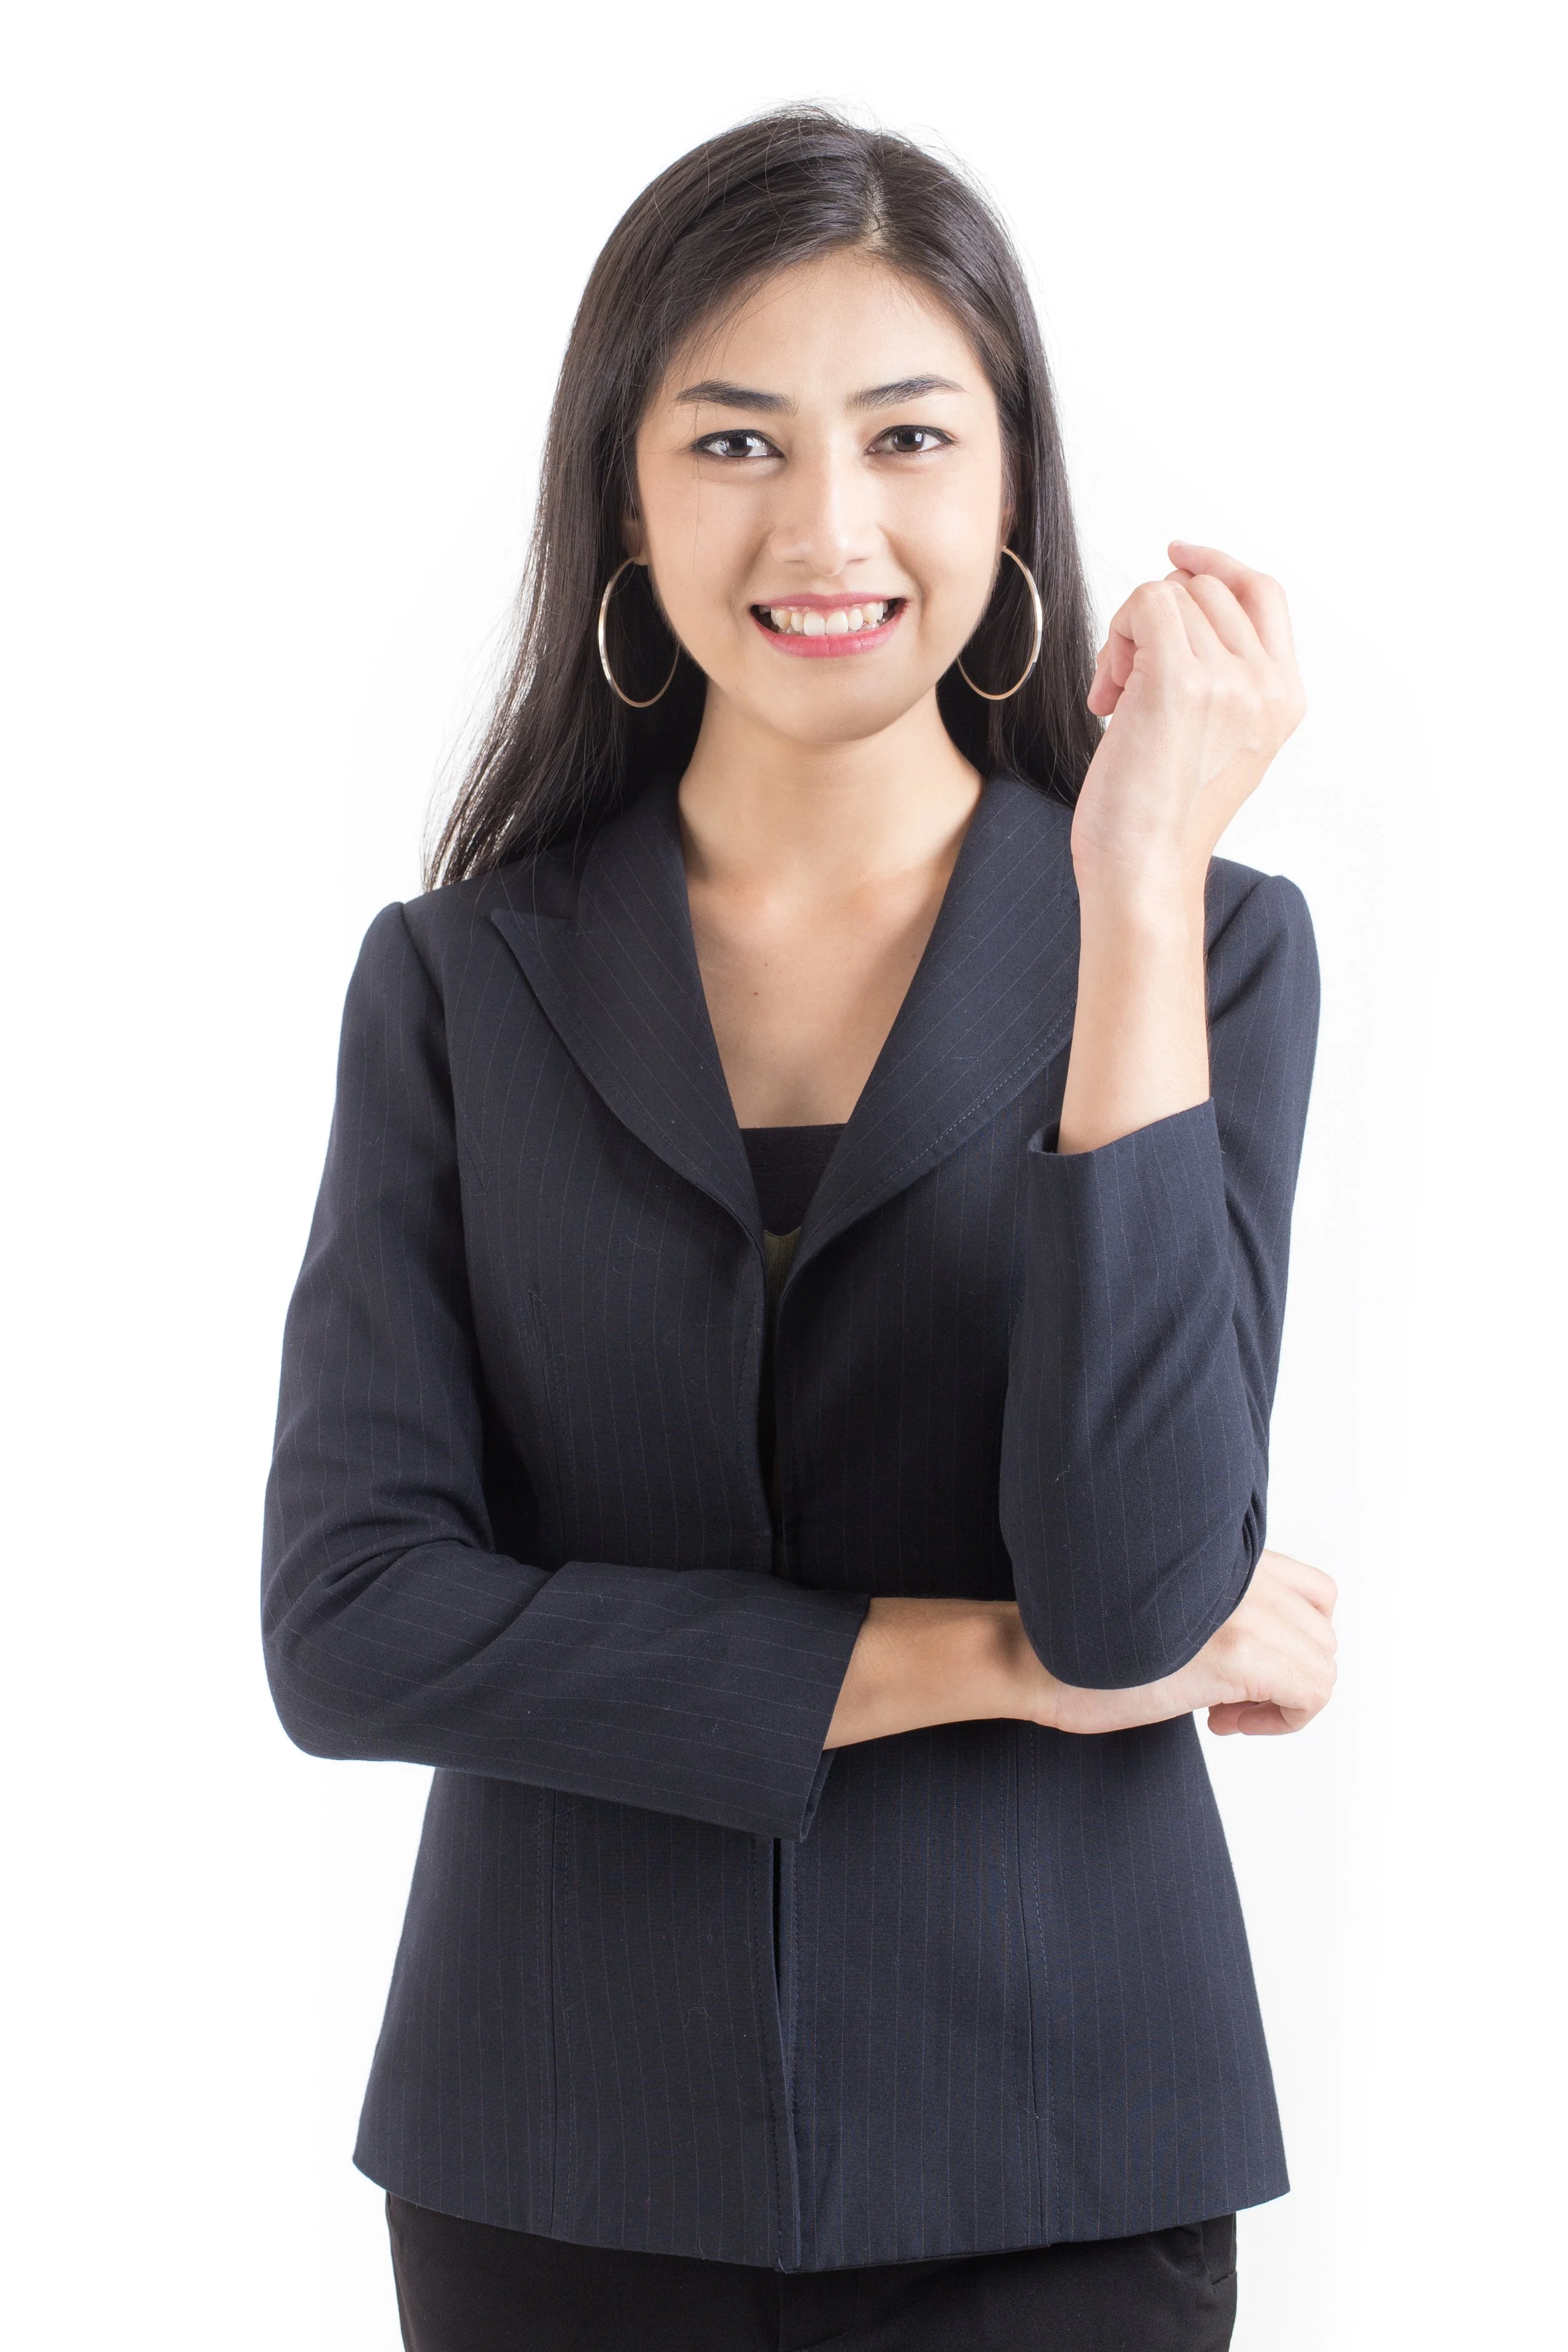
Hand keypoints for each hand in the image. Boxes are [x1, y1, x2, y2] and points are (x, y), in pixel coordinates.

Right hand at [1032, 1549, 1338, 1738]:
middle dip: (1287, 1678)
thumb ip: (1222, 1607)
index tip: (1242, 1668)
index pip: (1317, 1594)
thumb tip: (1266, 1653)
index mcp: (1228, 1556)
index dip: (1291, 1642)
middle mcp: (1245, 1573)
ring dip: (1282, 1700)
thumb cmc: (1085, 1641)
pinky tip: (1222, 1719)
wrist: (1031, 1655)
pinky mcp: (1237, 1654)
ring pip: (1321, 1667)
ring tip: (1223, 1709)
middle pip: (1322, 1636)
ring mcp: (1244, 1610)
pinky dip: (1282, 1720)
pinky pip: (1310, 1694)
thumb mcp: (1170, 1607)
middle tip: (1229, 1698)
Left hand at [1073, 544, 1305, 892]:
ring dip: (1126, 637)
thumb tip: (1179, 597)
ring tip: (1118, 700)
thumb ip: (1220, 675)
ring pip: (1168, 595)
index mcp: (1285, 698)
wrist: (1143, 871)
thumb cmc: (1159, 816)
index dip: (1217, 563)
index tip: (1175, 556)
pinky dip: (1114, 639)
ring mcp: (1229, 681)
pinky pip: (1143, 605)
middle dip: (1154, 620)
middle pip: (1205, 588)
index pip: (1263, 591)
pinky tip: (1108, 699)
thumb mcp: (1212, 738)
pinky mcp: (1181, 681)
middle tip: (1126, 684)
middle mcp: (1267, 685)